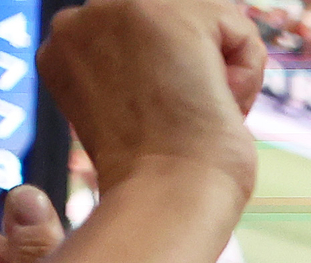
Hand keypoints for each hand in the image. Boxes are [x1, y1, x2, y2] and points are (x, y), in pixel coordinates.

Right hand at [44, 0, 263, 197]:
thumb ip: (143, 71)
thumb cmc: (163, 177)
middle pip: (174, 20)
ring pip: (208, 21)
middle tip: (181, 121)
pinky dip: (246, 73)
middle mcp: (75, 21)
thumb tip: (183, 53)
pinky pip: (237, 30)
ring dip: (221, 74)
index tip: (162, 121)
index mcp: (64, 49)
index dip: (172, 80)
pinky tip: (218, 103)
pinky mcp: (157, 12)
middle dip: (195, 69)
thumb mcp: (134, 110)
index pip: (144, 38)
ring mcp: (111, 11)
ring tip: (196, 113)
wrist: (165, 195)